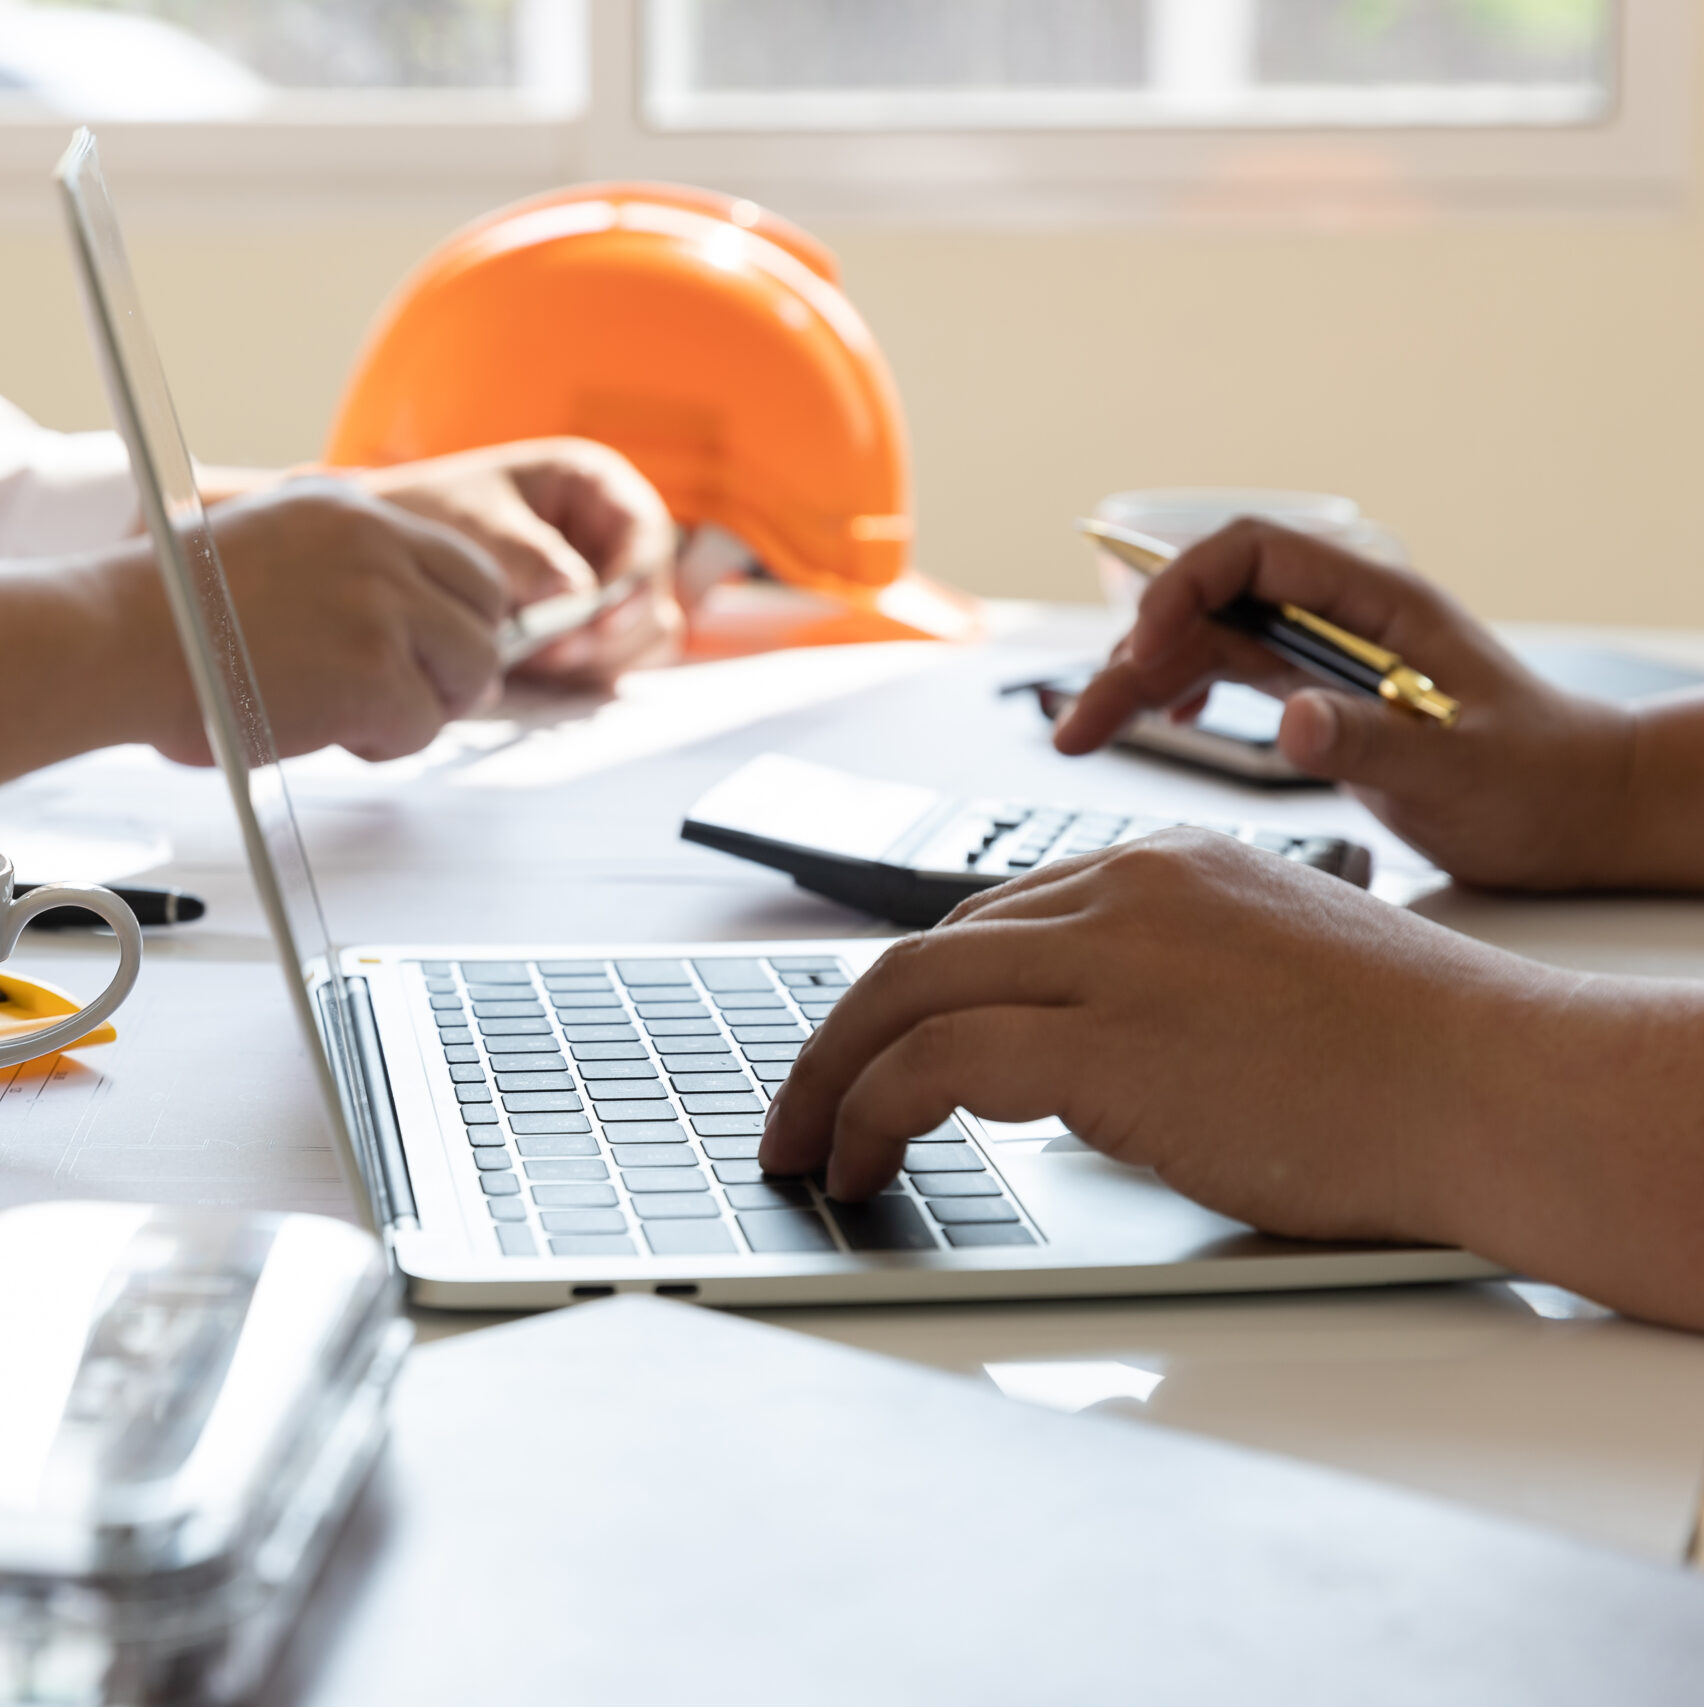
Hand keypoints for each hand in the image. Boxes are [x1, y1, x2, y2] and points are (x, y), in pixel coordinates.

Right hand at [110, 478, 507, 765]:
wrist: (116, 643)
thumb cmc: (167, 618)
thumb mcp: (267, 548)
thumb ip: (339, 569)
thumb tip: (407, 629)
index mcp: (348, 508)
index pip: (460, 559)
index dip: (453, 617)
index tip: (427, 652)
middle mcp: (376, 545)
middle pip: (484, 608)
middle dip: (455, 662)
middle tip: (406, 696)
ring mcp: (380, 606)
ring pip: (470, 667)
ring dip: (423, 705)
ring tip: (356, 718)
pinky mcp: (375, 672)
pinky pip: (422, 726)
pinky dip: (384, 745)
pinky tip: (328, 733)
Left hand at [358, 438, 683, 688]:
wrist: (393, 547)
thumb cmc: (433, 514)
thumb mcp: (473, 521)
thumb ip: (524, 554)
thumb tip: (576, 595)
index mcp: (597, 486)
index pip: (648, 537)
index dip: (636, 583)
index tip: (597, 621)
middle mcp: (615, 538)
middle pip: (657, 598)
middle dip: (614, 634)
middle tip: (554, 655)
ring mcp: (608, 589)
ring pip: (645, 640)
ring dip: (601, 660)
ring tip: (536, 659)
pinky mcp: (590, 632)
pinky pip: (614, 662)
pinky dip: (585, 673)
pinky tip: (538, 668)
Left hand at [759, 832, 1569, 1242]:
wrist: (1499, 1084)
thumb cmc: (1412, 1061)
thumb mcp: (1261, 988)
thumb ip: (1152, 1001)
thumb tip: (1062, 1076)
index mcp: (1160, 868)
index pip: (990, 920)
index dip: (912, 997)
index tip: (868, 1053)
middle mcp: (1122, 891)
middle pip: (924, 949)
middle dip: (838, 1033)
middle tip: (799, 1106)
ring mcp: (1108, 956)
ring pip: (903, 994)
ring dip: (830, 1079)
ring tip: (808, 1149)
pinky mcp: (1102, 1038)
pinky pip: (930, 1064)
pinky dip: (868, 1112)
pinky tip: (862, 1162)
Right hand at [1054, 519, 1637, 889]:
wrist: (1583, 813)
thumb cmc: (1541, 783)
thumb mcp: (1456, 769)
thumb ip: (1371, 741)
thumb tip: (1290, 721)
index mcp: (1376, 604)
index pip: (1253, 554)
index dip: (1183, 587)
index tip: (1142, 648)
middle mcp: (1341, 618)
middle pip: (1209, 603)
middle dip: (1135, 651)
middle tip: (1083, 720)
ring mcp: (1326, 655)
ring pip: (1205, 642)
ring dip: (1138, 680)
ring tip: (1084, 733)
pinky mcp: (1318, 695)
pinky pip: (1226, 671)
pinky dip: (1178, 691)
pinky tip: (1162, 723)